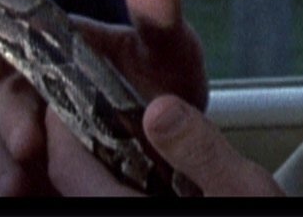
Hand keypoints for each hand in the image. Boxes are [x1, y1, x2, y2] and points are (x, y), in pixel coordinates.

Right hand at [0, 0, 210, 195]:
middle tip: (29, 144)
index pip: (19, 43)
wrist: (182, 149)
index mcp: (67, 53)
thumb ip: (158, 12)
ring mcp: (35, 136)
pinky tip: (17, 195)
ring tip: (21, 184)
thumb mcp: (172, 51)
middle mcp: (43, 92)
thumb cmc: (170, 88)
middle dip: (10, 121)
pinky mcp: (32, 174)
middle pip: (6, 99)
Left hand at [22, 95, 283, 196]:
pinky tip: (148, 173)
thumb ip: (199, 149)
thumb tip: (160, 110)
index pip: (68, 168)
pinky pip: (117, 204)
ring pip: (93, 197)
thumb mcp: (241, 189)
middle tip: (91, 110)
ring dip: (98, 167)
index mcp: (128, 214)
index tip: (68, 97)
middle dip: (78, 144)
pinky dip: (119, 185)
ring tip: (116, 137)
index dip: (61, 128)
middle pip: (74, 185)